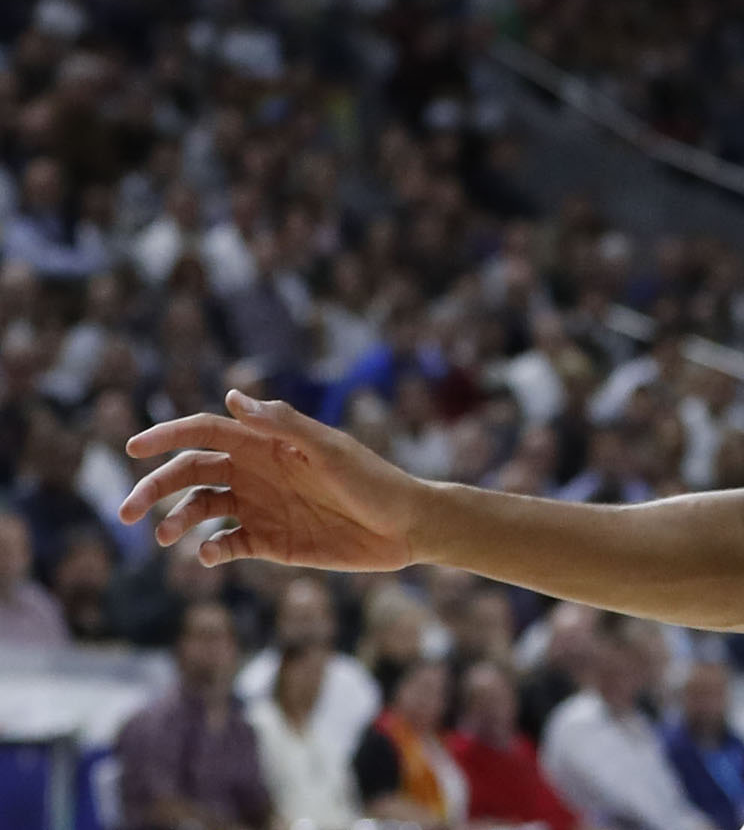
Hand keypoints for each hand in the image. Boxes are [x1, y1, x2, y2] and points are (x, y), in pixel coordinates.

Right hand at [121, 390, 421, 569]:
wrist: (406, 526)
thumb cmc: (373, 479)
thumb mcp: (329, 450)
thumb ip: (283, 426)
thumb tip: (232, 399)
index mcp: (267, 444)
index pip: (207, 433)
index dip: (168, 436)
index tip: (133, 449)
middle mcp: (257, 472)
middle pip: (191, 472)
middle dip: (154, 487)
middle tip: (127, 512)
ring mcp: (261, 507)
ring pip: (200, 508)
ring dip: (175, 519)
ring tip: (165, 536)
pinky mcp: (270, 541)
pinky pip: (225, 544)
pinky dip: (208, 550)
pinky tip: (209, 555)